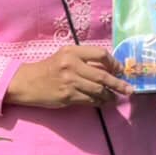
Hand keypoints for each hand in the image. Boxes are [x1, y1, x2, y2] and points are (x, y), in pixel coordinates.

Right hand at [5, 45, 133, 108]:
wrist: (27, 82)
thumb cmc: (48, 68)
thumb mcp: (65, 56)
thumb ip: (85, 60)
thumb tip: (110, 68)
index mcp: (72, 52)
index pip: (101, 54)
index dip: (114, 63)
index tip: (120, 70)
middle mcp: (72, 65)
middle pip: (103, 75)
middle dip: (119, 84)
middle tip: (129, 90)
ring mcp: (70, 82)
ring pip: (98, 90)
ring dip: (110, 96)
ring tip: (114, 98)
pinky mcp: (67, 96)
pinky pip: (90, 100)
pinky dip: (99, 102)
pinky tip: (102, 102)